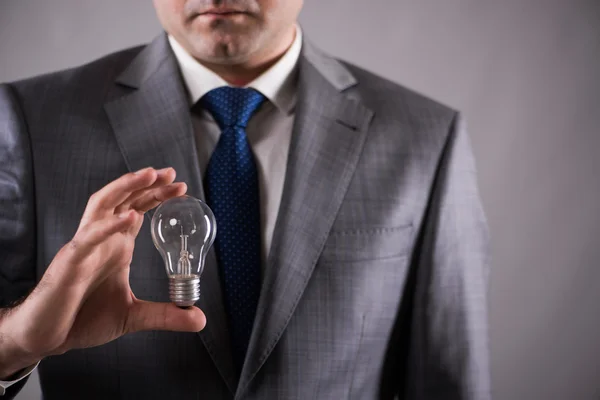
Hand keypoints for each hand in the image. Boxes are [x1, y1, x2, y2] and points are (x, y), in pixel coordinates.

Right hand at [0, 167, 205, 377]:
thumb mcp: (133, 317)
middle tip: (171, 173)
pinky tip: (130, 217)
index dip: (158, 196)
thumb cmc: (83, 320)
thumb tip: (199, 319)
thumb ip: (165, 315)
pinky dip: (109, 225)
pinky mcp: (71, 261)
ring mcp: (85, 247)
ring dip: (126, 187)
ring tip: (150, 176)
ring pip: (103, 204)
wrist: (47, 336)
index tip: (182, 187)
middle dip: (147, 183)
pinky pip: (89, 237)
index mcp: (116, 246)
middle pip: (125, 200)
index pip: (139, 210)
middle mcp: (102, 239)